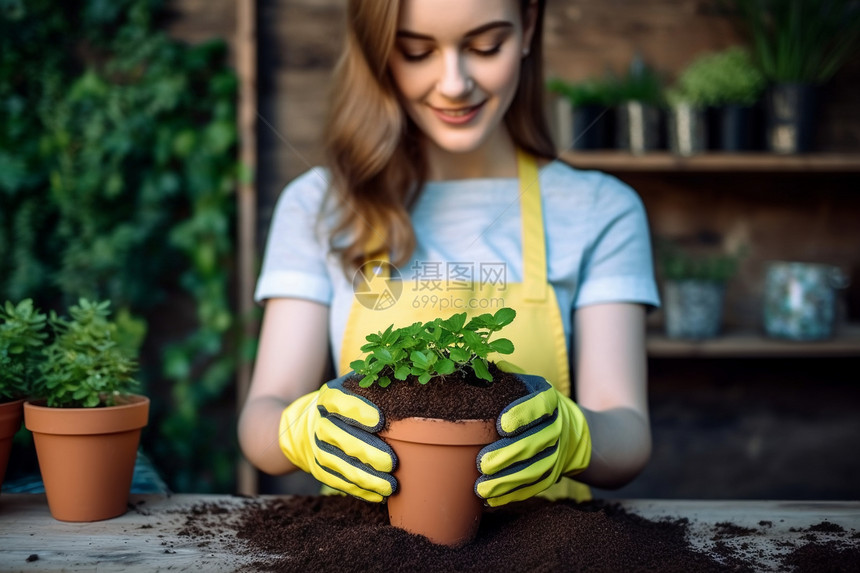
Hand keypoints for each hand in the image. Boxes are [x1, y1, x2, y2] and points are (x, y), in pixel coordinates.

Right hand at [278, 372, 396, 502]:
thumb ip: (373, 384)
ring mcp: (317, 448)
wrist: (303, 426)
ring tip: (391, 486)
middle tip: (392, 462)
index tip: (381, 420)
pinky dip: (359, 490)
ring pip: (341, 465)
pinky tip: (378, 495)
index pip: (341, 402)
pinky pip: (338, 482)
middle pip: (342, 438)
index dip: (359, 411)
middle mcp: (319, 422)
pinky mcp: (319, 469)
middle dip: (368, 452)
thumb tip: (404, 377)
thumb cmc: (345, 404)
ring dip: (366, 478)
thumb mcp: (352, 387)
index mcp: (328, 398)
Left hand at [475, 374, 590, 506]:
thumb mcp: (527, 383)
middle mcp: (557, 426)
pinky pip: (535, 487)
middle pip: (535, 443)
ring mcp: (558, 453)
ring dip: (508, 481)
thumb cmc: (534, 402)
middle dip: (508, 455)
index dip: (522, 415)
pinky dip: (514, 494)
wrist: (572, 430)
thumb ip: (507, 376)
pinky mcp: (554, 474)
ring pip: (535, 469)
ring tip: (482, 487)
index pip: (539, 406)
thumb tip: (480, 364)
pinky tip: (492, 499)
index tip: (501, 425)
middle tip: (482, 463)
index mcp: (549, 400)